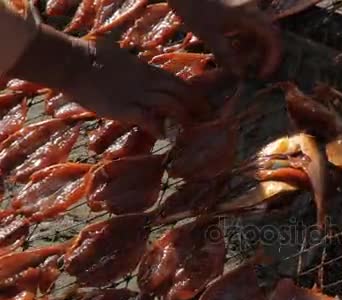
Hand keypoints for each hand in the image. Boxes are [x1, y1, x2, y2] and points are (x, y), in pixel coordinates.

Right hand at [7, 24, 203, 136]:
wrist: (75, 65)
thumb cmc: (95, 63)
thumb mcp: (125, 64)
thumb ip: (140, 74)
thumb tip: (149, 81)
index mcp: (148, 71)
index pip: (178, 82)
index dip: (193, 94)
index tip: (203, 105)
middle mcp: (147, 82)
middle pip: (180, 92)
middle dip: (196, 105)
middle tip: (206, 118)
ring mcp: (137, 94)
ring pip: (170, 103)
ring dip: (182, 117)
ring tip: (188, 128)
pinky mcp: (124, 108)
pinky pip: (147, 118)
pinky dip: (158, 127)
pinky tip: (163, 135)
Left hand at [168, 0, 282, 78]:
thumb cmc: (194, 8)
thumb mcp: (209, 35)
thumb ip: (226, 55)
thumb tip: (240, 74)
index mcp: (250, 14)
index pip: (273, 38)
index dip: (273, 58)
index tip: (262, 73)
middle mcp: (253, 7)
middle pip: (268, 35)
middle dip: (258, 54)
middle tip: (242, 66)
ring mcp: (247, 4)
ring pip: (258, 30)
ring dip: (249, 46)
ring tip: (232, 56)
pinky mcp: (238, 5)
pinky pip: (249, 23)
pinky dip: (243, 37)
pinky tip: (228, 42)